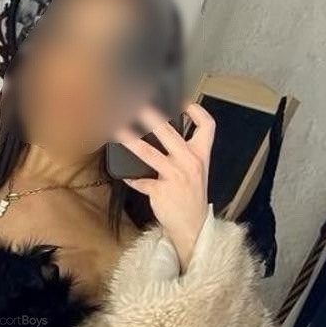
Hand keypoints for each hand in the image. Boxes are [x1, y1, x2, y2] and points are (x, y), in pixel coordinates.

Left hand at [114, 102, 214, 271]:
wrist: (192, 225)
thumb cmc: (190, 194)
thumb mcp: (196, 170)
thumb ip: (185, 151)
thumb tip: (162, 130)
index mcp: (201, 154)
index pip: (207, 126)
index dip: (197, 111)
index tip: (182, 101)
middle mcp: (189, 162)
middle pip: (171, 134)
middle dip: (152, 118)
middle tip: (138, 106)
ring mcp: (175, 176)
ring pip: (149, 154)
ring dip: (131, 141)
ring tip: (118, 130)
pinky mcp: (161, 191)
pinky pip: (141, 181)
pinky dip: (131, 178)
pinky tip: (124, 174)